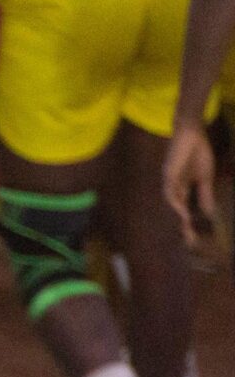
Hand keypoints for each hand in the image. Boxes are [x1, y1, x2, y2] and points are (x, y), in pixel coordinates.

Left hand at [165, 120, 217, 249]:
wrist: (192, 134)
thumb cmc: (198, 153)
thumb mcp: (204, 177)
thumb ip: (205, 194)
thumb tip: (209, 212)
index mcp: (181, 189)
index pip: (183, 210)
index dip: (187, 224)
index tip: (194, 238)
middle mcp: (172, 188)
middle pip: (175, 210)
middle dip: (180, 226)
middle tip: (188, 242)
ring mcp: (169, 182)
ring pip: (171, 204)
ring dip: (177, 218)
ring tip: (185, 230)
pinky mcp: (168, 174)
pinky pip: (170, 191)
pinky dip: (175, 202)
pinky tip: (180, 212)